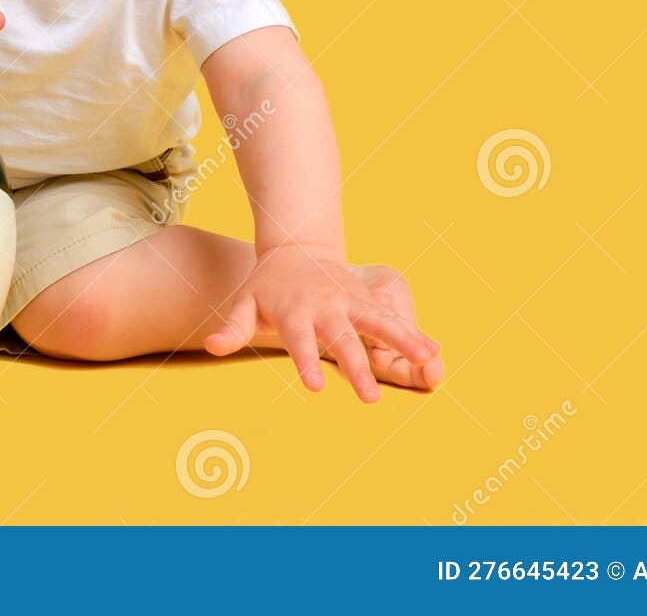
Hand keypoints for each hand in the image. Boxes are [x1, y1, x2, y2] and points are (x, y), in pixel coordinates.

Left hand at [203, 243, 438, 400]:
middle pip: (343, 338)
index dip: (306, 362)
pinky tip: (434, 350)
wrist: (296, 247)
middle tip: (370, 399)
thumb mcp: (245, 303)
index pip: (299, 340)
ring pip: (378, 321)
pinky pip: (391, 317)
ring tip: (427, 359)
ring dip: (401, 339)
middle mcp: (326, 306)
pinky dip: (411, 331)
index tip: (315, 387)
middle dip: (357, 367)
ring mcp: (349, 300)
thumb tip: (211, 344)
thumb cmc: (267, 285)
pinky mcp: (367, 298)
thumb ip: (232, 327)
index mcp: (294, 311)